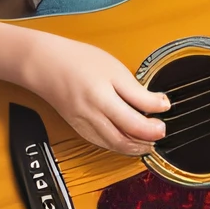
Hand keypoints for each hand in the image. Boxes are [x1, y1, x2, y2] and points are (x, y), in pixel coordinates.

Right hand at [20, 31, 169, 155]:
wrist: (45, 64)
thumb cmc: (78, 61)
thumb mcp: (115, 70)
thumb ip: (138, 92)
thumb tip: (162, 105)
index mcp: (103, 99)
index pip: (134, 124)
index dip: (153, 127)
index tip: (164, 121)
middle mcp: (92, 117)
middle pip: (124, 141)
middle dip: (146, 142)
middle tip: (159, 133)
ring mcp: (83, 125)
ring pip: (113, 146)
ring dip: (133, 147)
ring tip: (147, 140)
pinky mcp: (78, 128)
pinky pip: (101, 143)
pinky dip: (117, 144)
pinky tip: (126, 137)